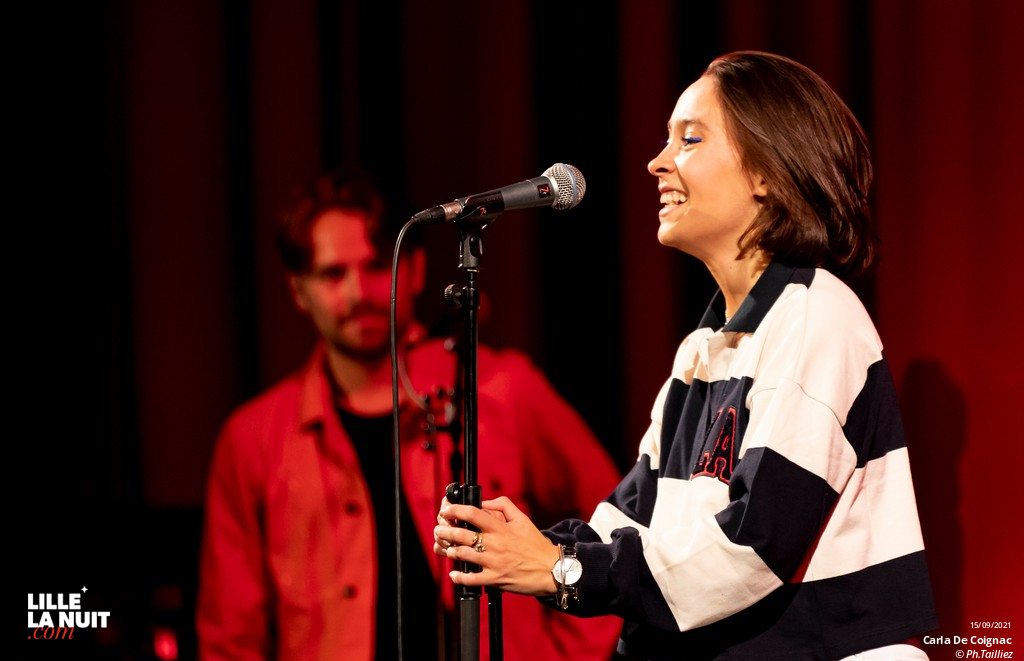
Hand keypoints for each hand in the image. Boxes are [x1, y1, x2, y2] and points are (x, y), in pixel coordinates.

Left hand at [433, 496, 559, 596]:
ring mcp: (493, 562)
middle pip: (462, 534)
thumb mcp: (522, 518)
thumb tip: (484, 502)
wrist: (552, 569)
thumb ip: (503, 505)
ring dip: (450, 551)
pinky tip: (454, 574)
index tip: (446, 511)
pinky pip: (471, 579)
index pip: (472, 513)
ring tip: (446, 548)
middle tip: (439, 529)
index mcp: (500, 528)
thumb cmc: (536, 544)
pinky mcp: (495, 579)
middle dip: (445, 531)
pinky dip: (459, 577)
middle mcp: (494, 544)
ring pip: (463, 555)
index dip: (455, 510)